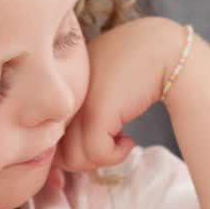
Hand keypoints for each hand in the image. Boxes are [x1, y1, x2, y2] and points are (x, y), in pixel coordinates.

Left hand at [56, 18, 183, 171]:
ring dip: (101, 158)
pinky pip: (99, 155)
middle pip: (58, 153)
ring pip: (75, 159)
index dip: (65, 154)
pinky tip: (130, 139)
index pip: (47, 136)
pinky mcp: (96, 113)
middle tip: (108, 144)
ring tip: (119, 139)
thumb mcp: (97, 87)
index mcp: (57, 90)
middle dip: (85, 158)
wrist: (162, 49)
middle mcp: (61, 98)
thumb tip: (68, 157)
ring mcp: (77, 106)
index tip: (91, 153)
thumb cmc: (134, 68)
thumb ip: (79, 111)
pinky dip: (117, 155)